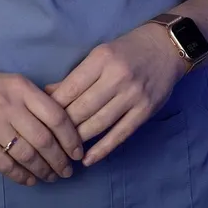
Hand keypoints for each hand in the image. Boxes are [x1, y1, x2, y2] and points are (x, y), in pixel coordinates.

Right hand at [0, 62, 83, 187]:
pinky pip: (4, 164)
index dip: (71, 138)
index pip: (56, 116)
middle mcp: (9, 105)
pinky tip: (30, 179)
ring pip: (25, 154)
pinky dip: (21, 175)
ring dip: (42, 170)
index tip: (78, 153)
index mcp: (22, 88)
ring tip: (51, 177)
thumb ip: (39, 99)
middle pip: (43, 139)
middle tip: (67, 171)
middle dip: (59, 160)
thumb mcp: (15, 84)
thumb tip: (70, 120)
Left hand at [45, 24, 186, 167]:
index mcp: (102, 58)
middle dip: (64, 126)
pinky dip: (102, 149)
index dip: (54, 106)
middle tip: (50, 138)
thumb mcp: (100, 54)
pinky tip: (88, 160)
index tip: (42, 118)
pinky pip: (120, 134)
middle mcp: (117, 76)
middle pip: (83, 108)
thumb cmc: (127, 50)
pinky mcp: (145, 111)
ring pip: (99, 123)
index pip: (71, 87)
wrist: (166, 48)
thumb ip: (77, 76)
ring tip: (65, 150)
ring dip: (79, 139)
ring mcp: (133, 95)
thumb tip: (48, 94)